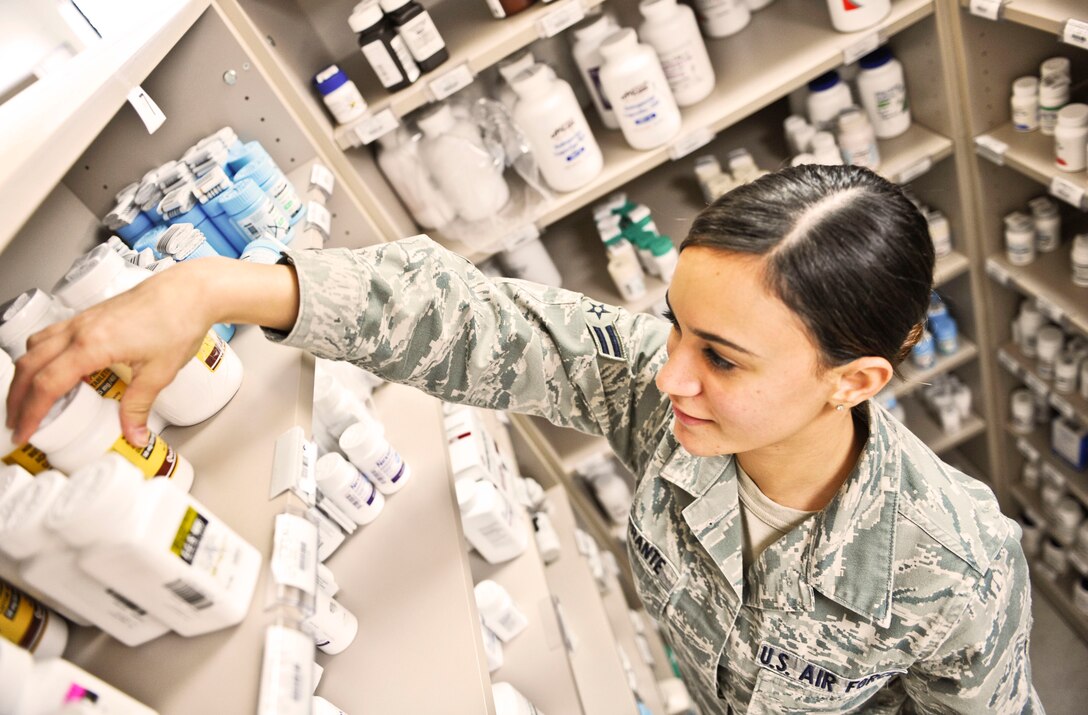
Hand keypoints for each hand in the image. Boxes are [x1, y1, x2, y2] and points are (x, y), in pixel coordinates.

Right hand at [6, 261, 216, 445]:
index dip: (31, 413)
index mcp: (92, 345)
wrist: (189, 291)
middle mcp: (79, 330)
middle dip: (18, 398)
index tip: (24, 432)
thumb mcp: (160, 372)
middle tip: (17, 423)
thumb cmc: (178, 320)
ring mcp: (82, 320)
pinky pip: (51, 336)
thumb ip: (139, 406)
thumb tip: (133, 435)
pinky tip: (54, 371)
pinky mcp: (89, 315)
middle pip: (30, 366)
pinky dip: (41, 356)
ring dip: (25, 375)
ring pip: (35, 348)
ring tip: (28, 400)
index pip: (47, 384)